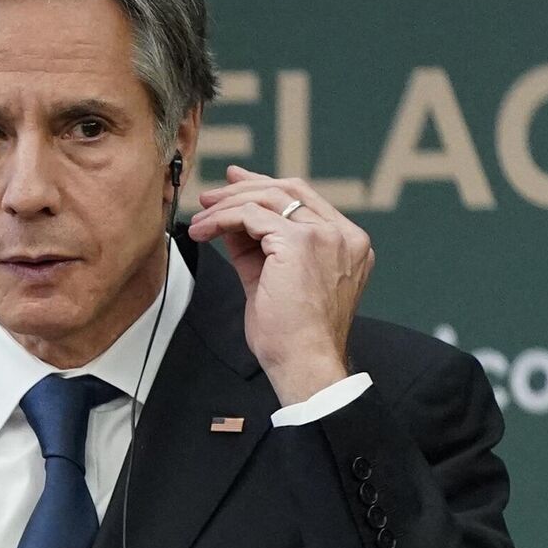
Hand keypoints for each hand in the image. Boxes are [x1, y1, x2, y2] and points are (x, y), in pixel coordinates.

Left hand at [188, 166, 374, 405]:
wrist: (304, 363)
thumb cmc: (291, 336)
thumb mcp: (274, 282)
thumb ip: (259, 250)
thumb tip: (232, 226)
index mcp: (347, 243)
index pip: (305, 201)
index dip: (266, 188)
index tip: (235, 185)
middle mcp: (343, 235)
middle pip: (289, 190)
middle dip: (244, 188)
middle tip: (211, 197)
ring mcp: (326, 236)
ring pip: (269, 198)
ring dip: (227, 205)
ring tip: (200, 218)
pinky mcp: (301, 243)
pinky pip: (251, 216)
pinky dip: (222, 220)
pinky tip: (203, 232)